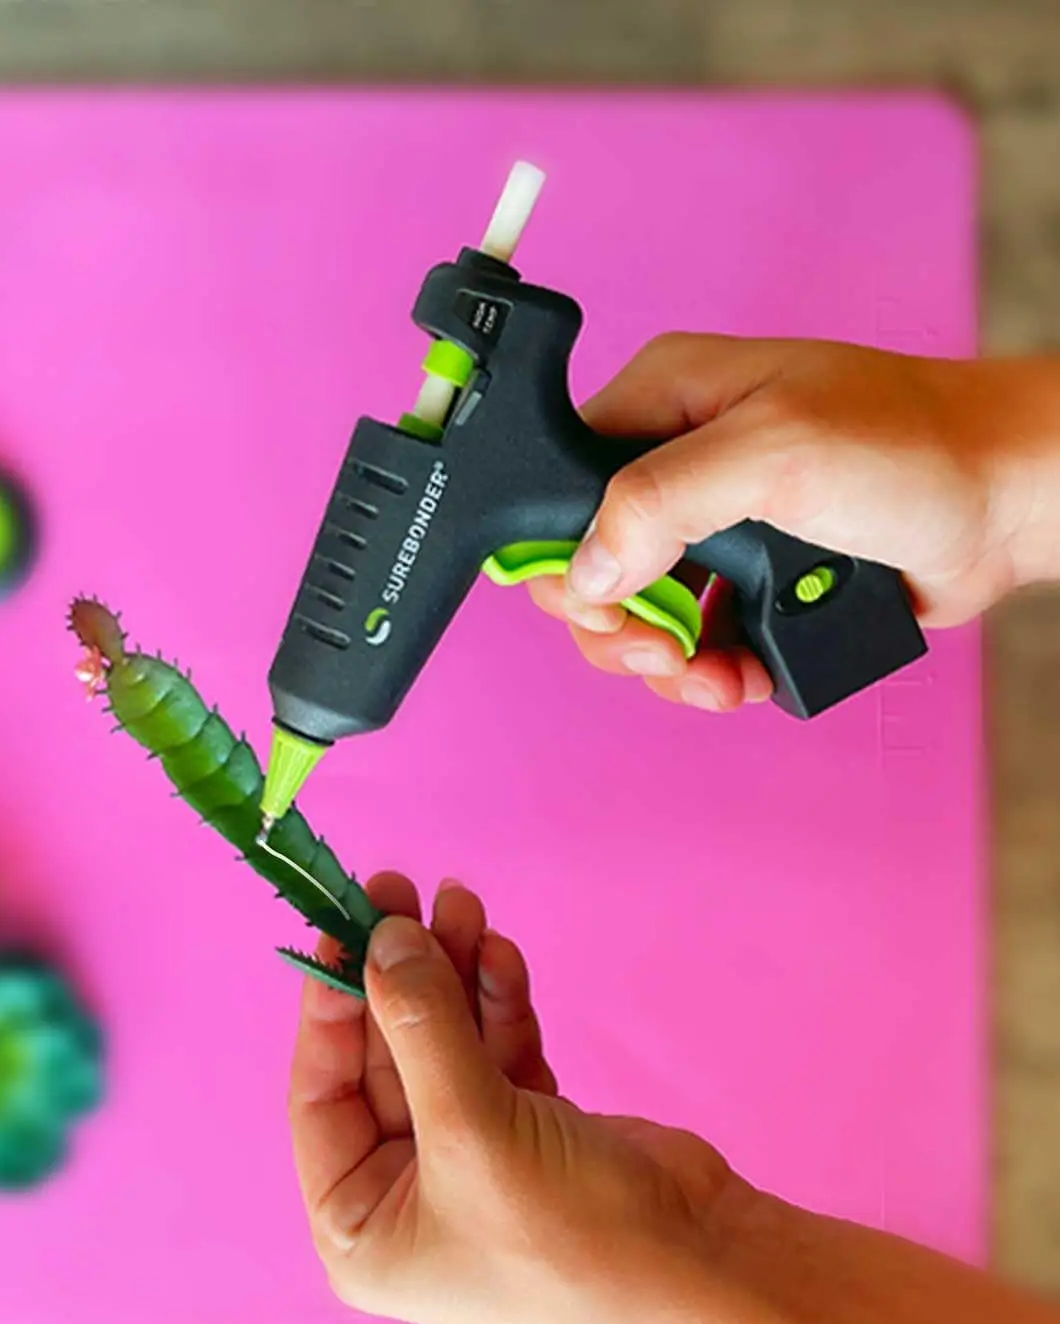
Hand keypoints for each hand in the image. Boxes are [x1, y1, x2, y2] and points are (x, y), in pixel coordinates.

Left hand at [287, 872, 745, 1323]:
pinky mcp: (528, 1128)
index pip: (320, 1095)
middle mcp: (405, 1193)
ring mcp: (470, 1157)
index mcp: (361, 1227)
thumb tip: (383, 937)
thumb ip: (420, 1026)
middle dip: (400, 975)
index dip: (327, 1007)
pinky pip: (493, 1051)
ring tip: (460, 901)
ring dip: (451, 974)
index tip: (338, 929)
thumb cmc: (568, 1233)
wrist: (710, 1271)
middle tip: (399, 890)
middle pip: (384, 1057)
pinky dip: (497, 1004)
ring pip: (442, 1043)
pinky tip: (500, 955)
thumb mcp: (472, 1130)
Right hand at [536, 337, 1059, 710]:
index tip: (608, 602)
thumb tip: (586, 571)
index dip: (566, 556)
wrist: (1007, 503)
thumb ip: (662, 503)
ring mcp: (709, 529)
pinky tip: (740, 677)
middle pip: (587, 567)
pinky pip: (691, 644)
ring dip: (664, 662)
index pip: (559, 487)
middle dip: (617, 625)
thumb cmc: (914, 445)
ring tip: (710, 674)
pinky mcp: (745, 584)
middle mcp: (675, 464)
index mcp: (661, 403)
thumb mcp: (774, 452)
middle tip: (663, 649)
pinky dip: (706, 674)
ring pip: (635, 617)